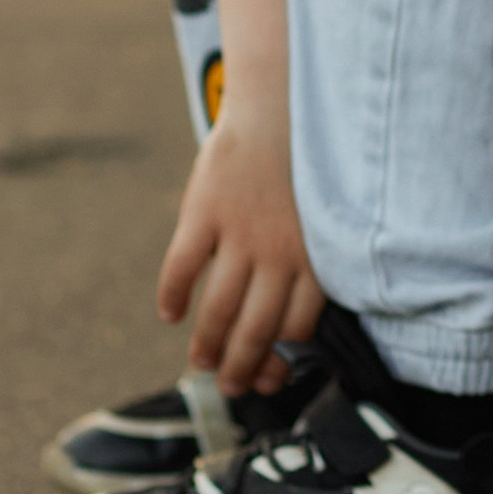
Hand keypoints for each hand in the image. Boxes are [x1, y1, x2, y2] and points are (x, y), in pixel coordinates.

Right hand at [156, 115, 324, 396]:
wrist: (278, 107)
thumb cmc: (302, 171)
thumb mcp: (321, 221)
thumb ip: (308, 267)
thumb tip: (291, 327)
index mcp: (313, 257)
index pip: (297, 328)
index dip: (280, 361)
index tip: (268, 379)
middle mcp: (278, 252)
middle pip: (257, 329)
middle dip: (241, 368)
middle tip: (229, 386)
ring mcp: (240, 234)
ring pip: (219, 309)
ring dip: (207, 344)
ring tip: (200, 363)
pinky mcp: (204, 213)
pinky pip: (182, 268)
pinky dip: (173, 297)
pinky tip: (171, 314)